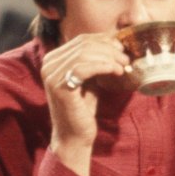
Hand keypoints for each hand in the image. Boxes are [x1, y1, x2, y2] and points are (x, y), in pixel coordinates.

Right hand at [39, 32, 130, 175]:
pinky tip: (116, 71)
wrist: (74, 136)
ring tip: (123, 66)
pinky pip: (84, 67)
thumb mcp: (89, 78)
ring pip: (85, 53)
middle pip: (84, 44)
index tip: (123, 49)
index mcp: (53, 59)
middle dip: (109, 49)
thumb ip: (95, 60)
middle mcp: (48, 64)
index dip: (105, 40)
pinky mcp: (59, 86)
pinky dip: (104, 66)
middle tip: (126, 58)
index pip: (81, 39)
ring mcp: (51, 75)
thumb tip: (115, 41)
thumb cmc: (83, 108)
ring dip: (109, 57)